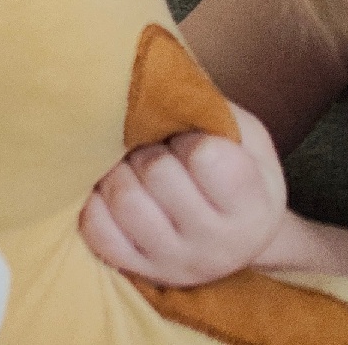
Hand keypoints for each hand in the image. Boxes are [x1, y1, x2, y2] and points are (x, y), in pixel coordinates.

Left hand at [82, 106, 287, 286]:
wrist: (231, 234)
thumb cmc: (233, 169)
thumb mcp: (243, 136)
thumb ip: (210, 111)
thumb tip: (156, 79)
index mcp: (252, 209)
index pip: (206, 158)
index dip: (191, 139)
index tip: (191, 143)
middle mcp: (218, 245)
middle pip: (157, 172)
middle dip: (150, 150)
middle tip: (157, 152)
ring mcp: (174, 262)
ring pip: (123, 198)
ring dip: (120, 172)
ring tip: (133, 170)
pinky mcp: (135, 268)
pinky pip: (97, 230)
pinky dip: (95, 201)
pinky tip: (110, 192)